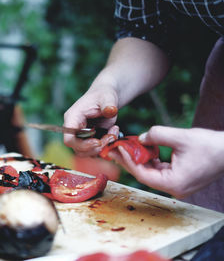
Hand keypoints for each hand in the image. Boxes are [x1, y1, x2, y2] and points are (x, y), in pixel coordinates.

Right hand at [63, 81, 119, 156]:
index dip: (82, 145)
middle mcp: (73, 129)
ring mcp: (80, 135)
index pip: (69, 139)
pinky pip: (94, 150)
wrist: (106, 97)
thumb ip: (108, 104)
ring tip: (113, 134)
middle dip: (96, 147)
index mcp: (72, 118)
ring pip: (86, 152)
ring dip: (102, 148)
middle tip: (110, 137)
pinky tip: (113, 134)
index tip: (98, 142)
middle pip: (77, 149)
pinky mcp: (88, 139)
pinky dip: (105, 147)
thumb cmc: (104, 95)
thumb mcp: (107, 97)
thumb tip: (110, 110)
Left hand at [108, 126, 223, 197]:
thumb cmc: (209, 145)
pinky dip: (151, 160)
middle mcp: (174, 188)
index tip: (119, 148)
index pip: (143, 175)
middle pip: (145, 175)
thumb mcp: (180, 137)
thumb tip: (140, 138)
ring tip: (125, 147)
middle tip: (114, 150)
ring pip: (152, 172)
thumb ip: (156, 135)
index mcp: (174, 183)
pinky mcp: (180, 179)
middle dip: (129, 161)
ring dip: (139, 159)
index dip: (128, 161)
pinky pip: (160, 170)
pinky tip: (143, 149)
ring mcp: (177, 185)